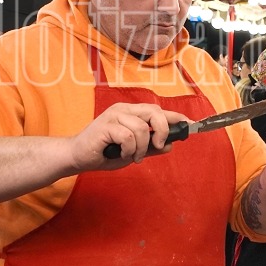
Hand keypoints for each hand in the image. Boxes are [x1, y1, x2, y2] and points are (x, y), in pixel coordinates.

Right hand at [69, 103, 187, 170]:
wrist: (77, 156)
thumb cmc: (103, 152)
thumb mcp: (132, 152)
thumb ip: (149, 148)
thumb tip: (169, 145)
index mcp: (131, 112)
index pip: (157, 110)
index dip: (175, 117)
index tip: (189, 125)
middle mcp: (123, 109)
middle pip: (154, 111)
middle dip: (161, 130)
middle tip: (158, 145)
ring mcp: (114, 116)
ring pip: (141, 128)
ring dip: (141, 147)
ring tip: (132, 156)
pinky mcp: (106, 126)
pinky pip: (128, 136)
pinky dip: (130, 149)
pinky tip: (122, 154)